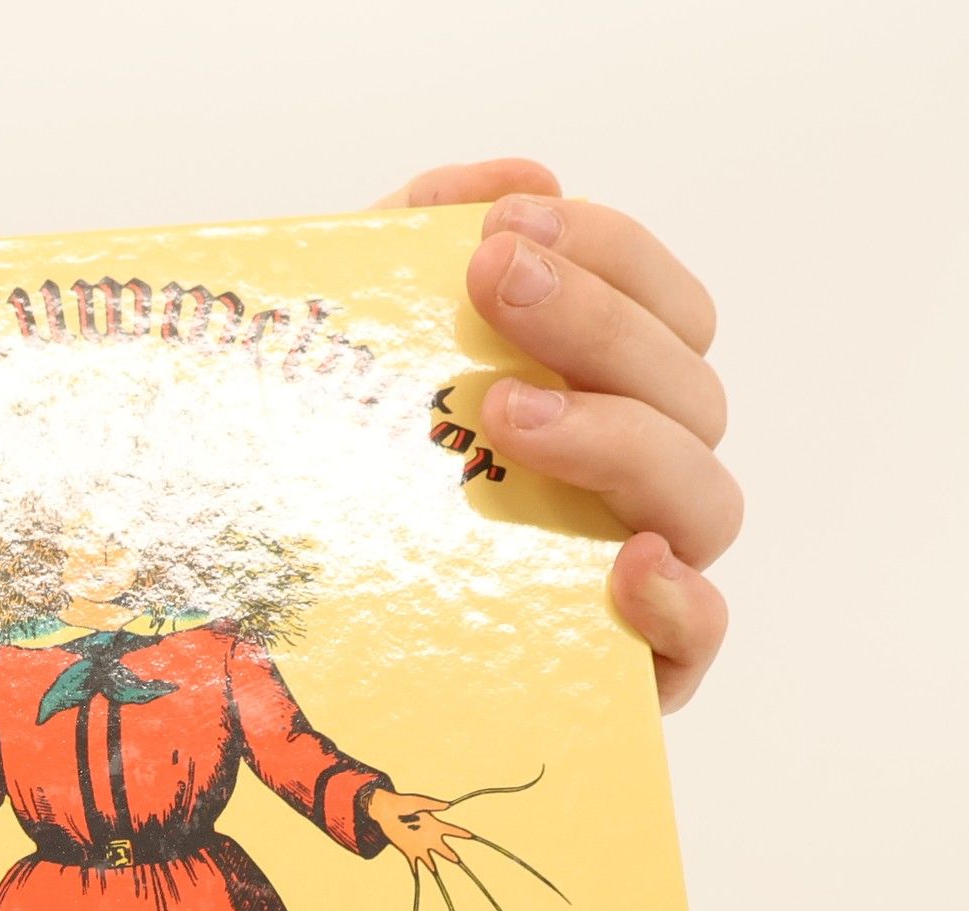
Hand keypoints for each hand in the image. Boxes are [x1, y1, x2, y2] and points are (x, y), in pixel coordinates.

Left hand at [367, 787, 472, 872]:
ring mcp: (420, 846)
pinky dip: (416, 871)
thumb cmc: (404, 803)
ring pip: (431, 860)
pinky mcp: (409, 851)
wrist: (387, 810)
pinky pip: (414, 864)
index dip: (461, 833)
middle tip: (459, 861)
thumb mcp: (419, 803)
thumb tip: (447, 805)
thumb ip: (433, 805)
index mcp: (435, 825)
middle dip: (452, 856)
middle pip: (444, 850)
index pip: (452, 830)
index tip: (471, 836)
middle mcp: (430, 838)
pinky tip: (418, 879)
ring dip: (434, 867)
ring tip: (439, 875)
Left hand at [374, 160, 737, 711]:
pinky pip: (698, 640)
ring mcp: (636, 580)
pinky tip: (626, 566)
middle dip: (599, 324)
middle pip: (688, 393)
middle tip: (499, 285)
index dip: (610, 255)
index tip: (506, 229)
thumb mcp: (357, 352)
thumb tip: (526, 177)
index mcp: (605, 405)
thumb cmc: (328, 485)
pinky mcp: (624, 675)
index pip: (666, 312)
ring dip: (620, 439)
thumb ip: (421, 240)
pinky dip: (682, 601)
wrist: (265, 640)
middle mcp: (635, 488)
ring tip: (509, 415)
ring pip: (703, 499)